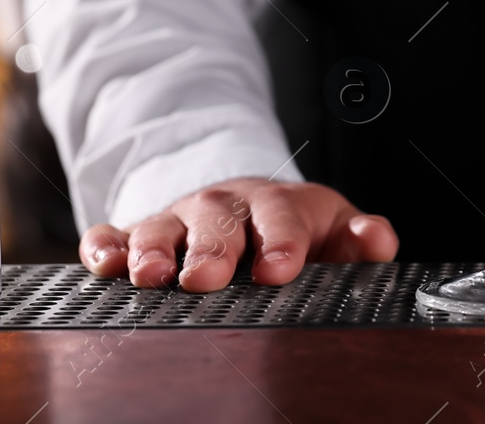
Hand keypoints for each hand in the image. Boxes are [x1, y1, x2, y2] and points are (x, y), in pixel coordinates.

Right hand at [78, 178, 398, 290]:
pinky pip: (115, 233)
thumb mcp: (333, 231)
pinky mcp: (140, 233)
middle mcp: (226, 208)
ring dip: (154, 247)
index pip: (282, 217)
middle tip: (205, 279)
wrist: (250, 206)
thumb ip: (360, 239)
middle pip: (217, 221)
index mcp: (279, 205)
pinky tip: (105, 263)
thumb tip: (380, 241)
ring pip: (163, 225)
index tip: (278, 270)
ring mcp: (180, 219)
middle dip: (211, 248)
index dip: (281, 241)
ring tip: (150, 276)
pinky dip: (106, 246)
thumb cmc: (297, 230)